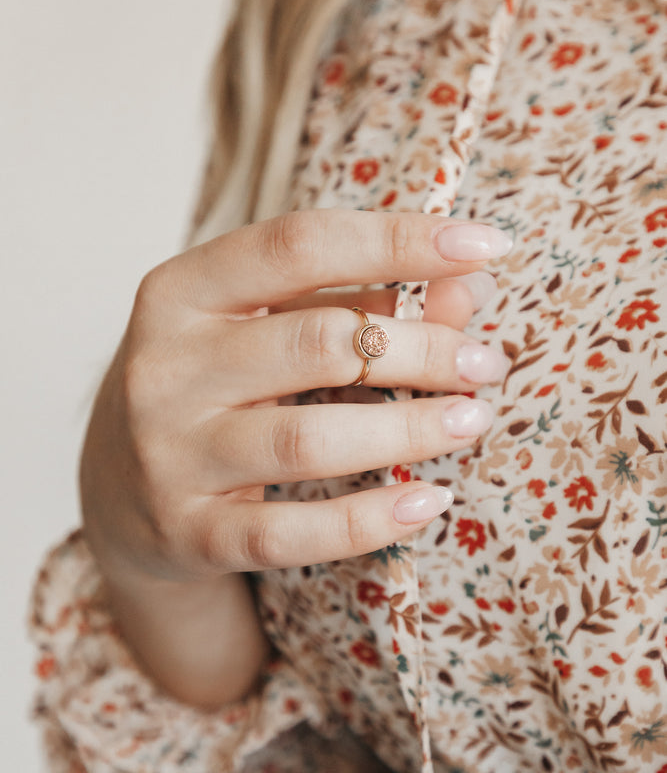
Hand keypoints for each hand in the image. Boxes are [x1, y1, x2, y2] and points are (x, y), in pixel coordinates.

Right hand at [79, 209, 510, 704]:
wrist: (116, 493)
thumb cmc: (212, 389)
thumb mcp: (263, 329)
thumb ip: (357, 302)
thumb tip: (470, 290)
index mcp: (180, 293)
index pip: (299, 245)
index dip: (399, 239)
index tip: (486, 244)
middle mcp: (164, 368)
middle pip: (317, 343)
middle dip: (422, 350)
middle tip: (486, 364)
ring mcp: (170, 455)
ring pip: (309, 440)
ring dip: (410, 430)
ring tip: (473, 419)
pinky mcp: (189, 533)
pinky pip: (291, 532)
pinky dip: (370, 520)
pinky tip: (428, 501)